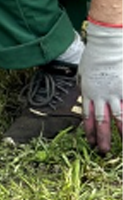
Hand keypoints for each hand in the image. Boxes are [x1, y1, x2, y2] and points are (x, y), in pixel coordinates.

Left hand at [79, 20, 122, 153]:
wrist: (106, 46)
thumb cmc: (94, 56)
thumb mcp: (83, 71)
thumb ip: (83, 82)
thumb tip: (81, 86)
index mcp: (88, 93)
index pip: (88, 116)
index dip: (89, 131)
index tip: (90, 142)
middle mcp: (101, 97)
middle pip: (102, 121)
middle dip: (103, 138)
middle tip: (104, 152)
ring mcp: (115, 94)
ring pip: (119, 118)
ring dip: (121, 134)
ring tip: (122, 147)